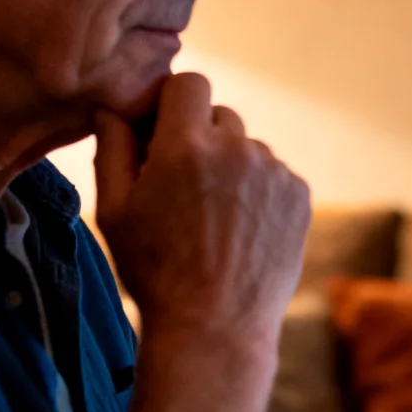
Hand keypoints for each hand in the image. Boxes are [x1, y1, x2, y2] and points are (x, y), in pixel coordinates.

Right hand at [94, 72, 309, 337]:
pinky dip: (258, 192)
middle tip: (183, 186)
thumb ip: (112, 146)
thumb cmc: (155, 271)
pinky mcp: (299, 195)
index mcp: (185, 145)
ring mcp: (274, 171)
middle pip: (219, 115)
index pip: (188, 83)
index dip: (172, 104)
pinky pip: (273, 174)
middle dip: (200, 138)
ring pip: (247, 148)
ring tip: (212, 219)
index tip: (161, 132)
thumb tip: (112, 105)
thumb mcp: (114, 210)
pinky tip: (239, 231)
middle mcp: (236, 148)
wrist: (215, 328)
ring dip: (230, 167)